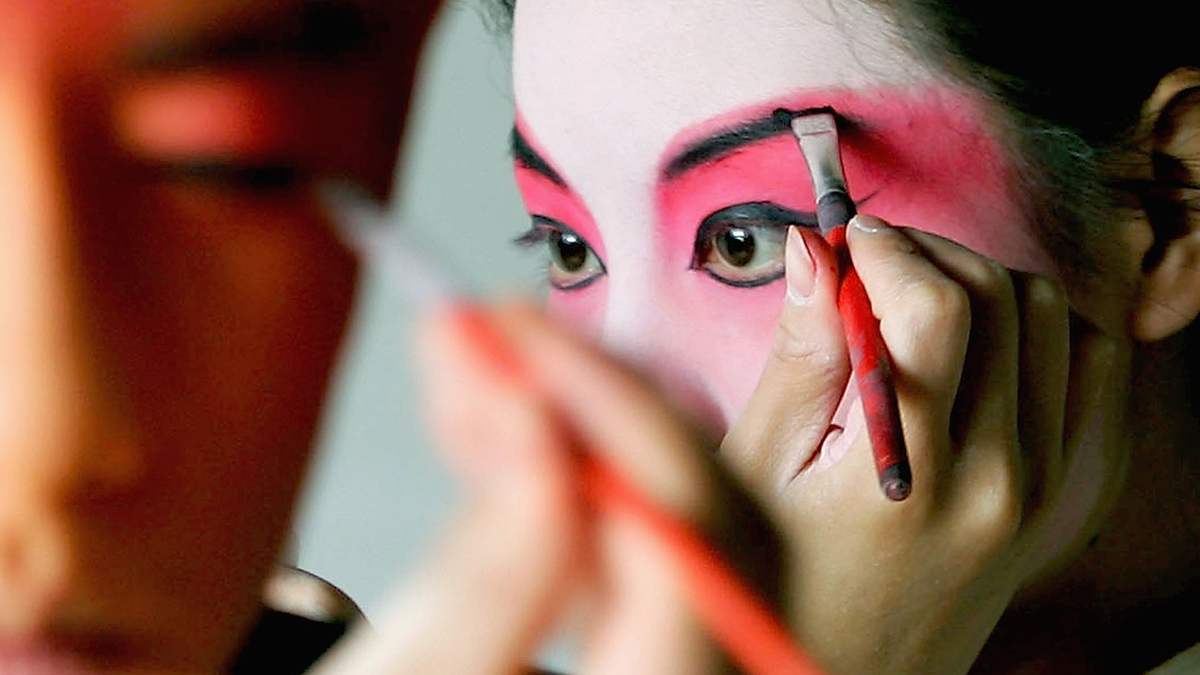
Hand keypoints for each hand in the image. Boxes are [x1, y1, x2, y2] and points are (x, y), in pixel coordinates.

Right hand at [307, 302, 786, 674]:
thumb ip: (482, 583)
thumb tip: (536, 431)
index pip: (684, 545)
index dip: (601, 419)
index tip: (504, 340)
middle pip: (704, 524)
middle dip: (591, 407)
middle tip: (486, 337)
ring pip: (678, 528)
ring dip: (576, 436)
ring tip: (469, 379)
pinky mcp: (653, 658)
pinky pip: (643, 562)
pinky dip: (573, 494)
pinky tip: (500, 447)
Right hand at [722, 216, 1113, 674]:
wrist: (846, 672)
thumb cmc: (781, 580)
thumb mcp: (762, 469)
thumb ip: (801, 355)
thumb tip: (812, 249)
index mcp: (911, 475)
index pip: (938, 308)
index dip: (888, 247)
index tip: (843, 238)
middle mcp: (998, 479)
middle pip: (999, 298)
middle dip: (927, 253)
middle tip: (866, 266)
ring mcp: (1041, 489)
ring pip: (1049, 318)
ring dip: (979, 284)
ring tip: (912, 305)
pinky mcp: (1060, 494)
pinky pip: (1090, 369)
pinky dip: (1040, 331)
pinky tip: (977, 343)